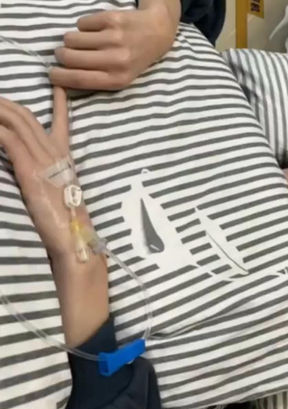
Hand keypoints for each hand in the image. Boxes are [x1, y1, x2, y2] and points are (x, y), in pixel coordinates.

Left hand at [0, 88, 91, 258]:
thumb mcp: (60, 191)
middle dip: (2, 102)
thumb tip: (35, 169)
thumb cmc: (66, 220)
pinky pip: (6, 138)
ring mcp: (43, 159)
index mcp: (64, 156)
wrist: (72, 236)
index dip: (57, 101)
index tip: (55, 85)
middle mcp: (54, 152)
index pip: (60, 121)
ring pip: (14, 121)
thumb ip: (49, 174)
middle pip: (24, 115)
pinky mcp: (29, 169)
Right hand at [49, 2, 179, 90]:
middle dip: (61, 55)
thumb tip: (62, 80)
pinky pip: (81, 23)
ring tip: (84, 42)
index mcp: (117, 79)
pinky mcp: (112, 19)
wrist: (156, 34)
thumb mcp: (121, 78)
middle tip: (64, 54)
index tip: (51, 73)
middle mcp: (116, 60)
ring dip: (72, 40)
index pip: (78, 79)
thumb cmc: (134, 60)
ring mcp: (114, 38)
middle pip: (69, 57)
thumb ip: (96, 80)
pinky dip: (85, 26)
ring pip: (71, 38)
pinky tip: (99, 30)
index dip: (58, 77)